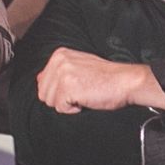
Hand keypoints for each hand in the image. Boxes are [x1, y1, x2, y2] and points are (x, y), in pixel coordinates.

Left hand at [36, 48, 164, 113]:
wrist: (125, 81)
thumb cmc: (106, 77)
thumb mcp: (78, 66)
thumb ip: (57, 71)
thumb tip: (39, 79)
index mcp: (59, 54)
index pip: (42, 82)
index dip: (60, 90)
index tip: (79, 84)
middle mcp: (58, 61)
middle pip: (44, 94)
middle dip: (61, 99)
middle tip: (82, 90)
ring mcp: (62, 73)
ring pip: (51, 103)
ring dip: (68, 104)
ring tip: (85, 93)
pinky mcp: (68, 87)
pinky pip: (61, 109)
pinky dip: (74, 110)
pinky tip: (87, 99)